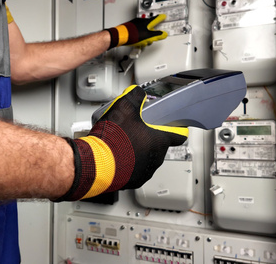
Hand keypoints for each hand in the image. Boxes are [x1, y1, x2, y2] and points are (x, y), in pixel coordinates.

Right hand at [56, 85, 187, 200]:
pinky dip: (128, 163)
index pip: (178, 136)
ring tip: (123, 143)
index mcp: (159, 141)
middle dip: (149, 139)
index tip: (175, 129)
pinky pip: (134, 170)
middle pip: (159, 147)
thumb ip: (135, 97)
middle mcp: (155, 159)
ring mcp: (144, 171)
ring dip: (138, 152)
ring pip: (146, 159)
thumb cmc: (113, 139)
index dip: (176, 130)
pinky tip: (117, 156)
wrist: (96, 163)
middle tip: (136, 131)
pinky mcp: (132, 181)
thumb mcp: (124, 107)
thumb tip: (137, 93)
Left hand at [106, 14, 167, 48]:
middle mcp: (140, 22)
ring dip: (144, 37)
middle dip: (151, 34)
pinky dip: (139, 37)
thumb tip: (164, 34)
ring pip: (143, 30)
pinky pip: (138, 32)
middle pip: (149, 27)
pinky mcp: (130, 28)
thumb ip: (156, 35)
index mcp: (146, 22)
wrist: (120, 36)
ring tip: (142, 43)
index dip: (161, 18)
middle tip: (150, 39)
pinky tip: (137, 42)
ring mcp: (135, 25)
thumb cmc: (132, 34)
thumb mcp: (147, 36)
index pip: (156, 19)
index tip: (164, 16)